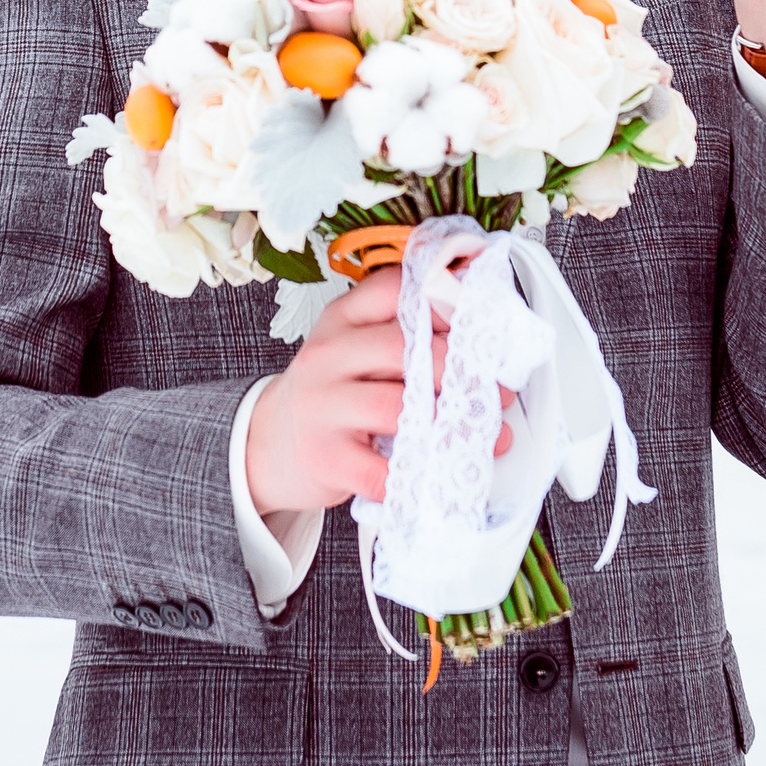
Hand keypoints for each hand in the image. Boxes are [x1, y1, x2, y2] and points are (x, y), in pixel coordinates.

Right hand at [244, 268, 514, 517]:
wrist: (267, 443)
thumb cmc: (330, 392)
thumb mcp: (352, 345)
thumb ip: (401, 330)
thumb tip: (480, 331)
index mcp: (342, 319)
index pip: (393, 290)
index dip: (445, 300)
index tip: (484, 319)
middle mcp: (328, 355)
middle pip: (403, 347)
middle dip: (460, 367)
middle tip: (499, 388)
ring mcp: (323, 407)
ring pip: (395, 406)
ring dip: (451, 421)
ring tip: (487, 433)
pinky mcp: (326, 458)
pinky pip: (381, 469)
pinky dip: (418, 475)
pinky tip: (441, 473)